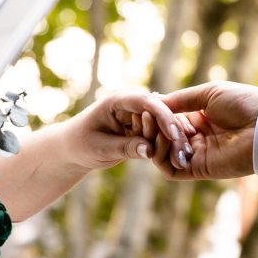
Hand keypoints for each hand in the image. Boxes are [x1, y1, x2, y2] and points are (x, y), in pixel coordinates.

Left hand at [60, 89, 192, 170]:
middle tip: (184, 150)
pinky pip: (160, 134)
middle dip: (172, 130)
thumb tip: (150, 150)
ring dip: (174, 139)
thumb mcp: (100, 148)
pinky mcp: (143, 126)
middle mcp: (131, 103)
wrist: (73, 148)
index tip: (173, 133)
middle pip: (160, 111)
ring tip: (183, 157)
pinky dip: (168, 145)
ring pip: (163, 124)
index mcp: (117, 100)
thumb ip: (125, 147)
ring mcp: (138, 114)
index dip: (162, 115)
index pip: (145, 102)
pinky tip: (180, 157)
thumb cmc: (80, 145)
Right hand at [152, 80, 257, 179]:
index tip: (147, 107)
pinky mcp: (199, 170)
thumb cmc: (243, 104)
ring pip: (163, 153)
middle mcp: (197, 138)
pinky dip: (162, 157)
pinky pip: (171, 170)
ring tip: (158, 130)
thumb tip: (155, 102)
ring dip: (156, 142)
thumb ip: (181, 100)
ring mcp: (197, 155)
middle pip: (163, 137)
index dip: (156, 115)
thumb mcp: (208, 93)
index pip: (168, 120)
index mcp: (200, 119)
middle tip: (147, 119)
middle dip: (153, 128)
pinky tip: (166, 142)